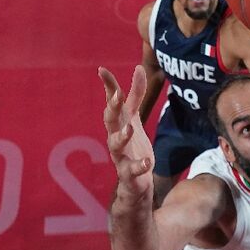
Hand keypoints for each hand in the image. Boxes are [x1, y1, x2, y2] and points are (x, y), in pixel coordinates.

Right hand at [99, 66, 153, 199]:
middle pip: (110, 121)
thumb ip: (136, 95)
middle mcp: (115, 138)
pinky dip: (139, 166)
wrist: (135, 181)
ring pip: (116, 145)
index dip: (108, 86)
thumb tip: (139, 67)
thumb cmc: (133, 145)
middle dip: (113, 108)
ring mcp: (121, 156)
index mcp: (119, 123)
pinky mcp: (130, 173)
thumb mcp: (135, 118)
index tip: (102, 70)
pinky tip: (147, 162)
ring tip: (130, 128)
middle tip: (118, 95)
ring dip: (122, 136)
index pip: (112, 102)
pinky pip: (132, 170)